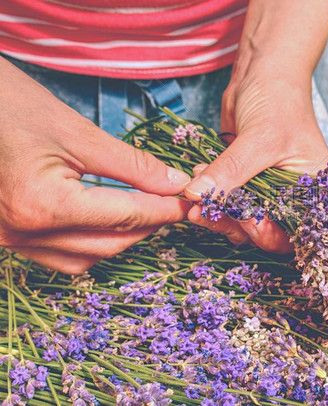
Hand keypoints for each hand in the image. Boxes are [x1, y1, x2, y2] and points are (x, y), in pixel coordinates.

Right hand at [0, 58, 189, 273]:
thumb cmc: (11, 105)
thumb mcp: (78, 132)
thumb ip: (132, 165)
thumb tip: (174, 184)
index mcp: (44, 204)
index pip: (125, 216)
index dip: (163, 210)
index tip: (187, 202)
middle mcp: (24, 232)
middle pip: (109, 244)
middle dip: (148, 227)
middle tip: (171, 205)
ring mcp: (10, 239)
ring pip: (86, 257)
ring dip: (121, 239)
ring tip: (143, 212)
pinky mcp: (6, 236)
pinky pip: (59, 256)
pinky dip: (90, 244)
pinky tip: (105, 223)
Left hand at [184, 66, 327, 253]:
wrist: (263, 71)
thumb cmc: (279, 99)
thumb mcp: (260, 138)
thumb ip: (231, 171)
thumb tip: (197, 195)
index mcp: (314, 191)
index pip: (294, 230)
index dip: (269, 233)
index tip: (243, 220)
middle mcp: (292, 195)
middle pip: (264, 230)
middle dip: (234, 224)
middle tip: (205, 211)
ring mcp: (266, 189)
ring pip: (241, 218)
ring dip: (216, 211)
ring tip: (195, 198)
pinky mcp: (244, 180)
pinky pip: (226, 199)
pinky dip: (210, 196)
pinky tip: (196, 182)